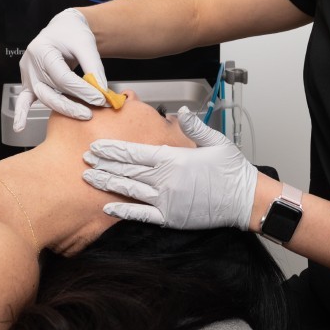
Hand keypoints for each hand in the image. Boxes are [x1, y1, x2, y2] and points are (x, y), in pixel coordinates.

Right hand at [13, 9, 107, 130]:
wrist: (63, 28)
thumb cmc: (72, 33)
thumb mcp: (86, 44)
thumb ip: (94, 68)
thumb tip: (102, 91)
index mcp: (42, 50)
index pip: (63, 77)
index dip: (82, 90)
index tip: (100, 98)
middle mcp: (31, 63)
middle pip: (51, 91)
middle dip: (73, 104)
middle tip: (92, 112)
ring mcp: (28, 74)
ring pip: (44, 97)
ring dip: (63, 108)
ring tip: (82, 115)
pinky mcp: (30, 83)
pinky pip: (24, 99)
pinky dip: (21, 113)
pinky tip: (19, 126)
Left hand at [82, 107, 256, 229]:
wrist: (245, 200)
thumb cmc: (232, 171)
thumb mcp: (215, 142)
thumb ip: (194, 126)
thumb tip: (180, 112)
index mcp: (174, 159)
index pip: (135, 152)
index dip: (113, 149)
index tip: (96, 145)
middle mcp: (166, 180)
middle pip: (126, 170)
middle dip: (103, 164)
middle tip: (84, 159)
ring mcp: (166, 200)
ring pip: (129, 190)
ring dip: (108, 183)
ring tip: (89, 178)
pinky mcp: (170, 217)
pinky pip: (141, 214)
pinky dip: (123, 211)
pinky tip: (107, 206)